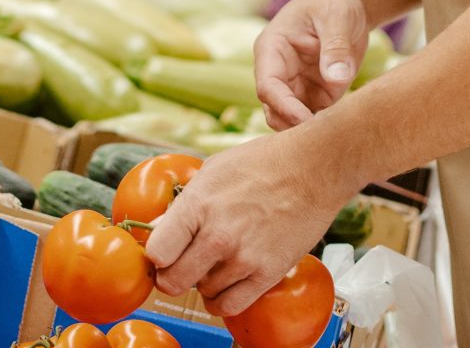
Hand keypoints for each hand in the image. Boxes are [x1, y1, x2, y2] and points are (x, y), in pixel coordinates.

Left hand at [142, 133, 346, 314]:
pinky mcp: (267, 273)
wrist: (313, 169)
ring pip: (203, 293)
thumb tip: (159, 230)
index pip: (157, 253)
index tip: (162, 254)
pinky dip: (222, 300)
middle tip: (180, 266)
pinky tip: (225, 284)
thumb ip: (184, 205)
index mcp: (198, 205)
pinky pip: (231, 306)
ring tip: (216, 262)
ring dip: (204, 282)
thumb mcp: (212, 171)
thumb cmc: (262, 163)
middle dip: (171, 277)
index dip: (155, 256)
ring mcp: (243, 258)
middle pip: (173, 282)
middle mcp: (218, 236)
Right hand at [255, 0, 366, 128]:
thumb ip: (335, 47)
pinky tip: (343, 128)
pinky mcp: (315, 95)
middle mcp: (278, 71)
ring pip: (290, 121)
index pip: (267, 86)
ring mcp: (296, 86)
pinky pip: (314, 119)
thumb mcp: (336, 18)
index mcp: (271, 50)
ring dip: (309, 131)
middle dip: (294, 126)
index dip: (284, 107)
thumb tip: (336, 78)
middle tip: (322, 136)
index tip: (307, 120)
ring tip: (334, 133)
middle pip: (274, 110)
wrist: (347, 0)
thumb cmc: (333, 1)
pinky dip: (325, 127)